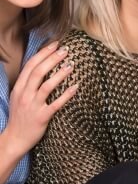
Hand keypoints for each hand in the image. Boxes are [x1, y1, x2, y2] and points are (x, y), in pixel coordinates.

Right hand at [4, 41, 76, 158]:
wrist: (15, 138)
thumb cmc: (20, 116)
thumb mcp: (18, 96)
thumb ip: (27, 83)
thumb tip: (40, 67)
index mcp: (19, 88)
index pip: (30, 66)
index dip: (43, 53)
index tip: (54, 44)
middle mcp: (25, 94)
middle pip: (39, 72)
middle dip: (52, 59)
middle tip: (66, 50)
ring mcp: (33, 106)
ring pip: (47, 86)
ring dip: (60, 74)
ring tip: (71, 65)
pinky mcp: (42, 117)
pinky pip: (56, 104)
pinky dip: (66, 95)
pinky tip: (76, 87)